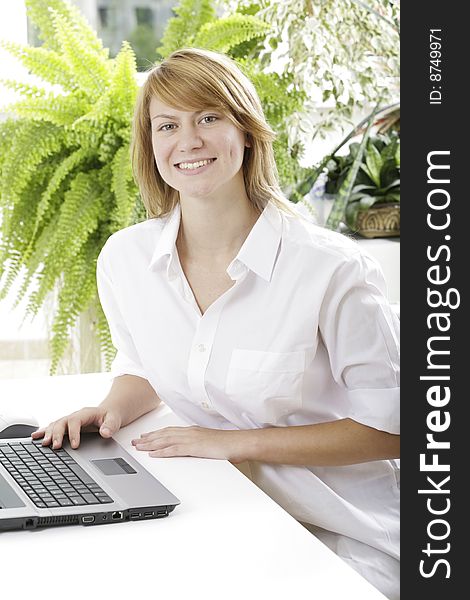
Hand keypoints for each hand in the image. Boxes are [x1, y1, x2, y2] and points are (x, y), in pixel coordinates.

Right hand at [31, 407, 121, 449]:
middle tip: (55, 446)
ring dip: (48, 434)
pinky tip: (36, 437)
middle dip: (57, 434)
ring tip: (43, 443)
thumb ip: (110, 426)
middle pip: (62, 422)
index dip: (73, 433)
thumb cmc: (111, 416)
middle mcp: (75, 416)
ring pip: (55, 425)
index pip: (76, 421)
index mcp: (85, 413)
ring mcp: (69, 421)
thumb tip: (105, 433)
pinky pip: (53, 427)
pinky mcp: (66, 426)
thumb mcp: (114, 420)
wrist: (109, 412)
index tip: (74, 445)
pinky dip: (44, 432)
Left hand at [131, 426, 246, 461]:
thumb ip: (198, 444)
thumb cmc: (228, 444)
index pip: (170, 431)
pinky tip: (153, 454)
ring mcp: (191, 439)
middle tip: (135, 442)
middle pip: (164, 434)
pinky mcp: (194, 447)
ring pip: (166, 440)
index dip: (155, 434)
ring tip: (138, 447)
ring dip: (150, 444)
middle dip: (148, 438)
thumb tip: (192, 449)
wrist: (238, 443)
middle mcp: (189, 432)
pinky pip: (174, 449)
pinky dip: (162, 451)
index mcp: (193, 431)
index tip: (145, 437)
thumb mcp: (209, 443)